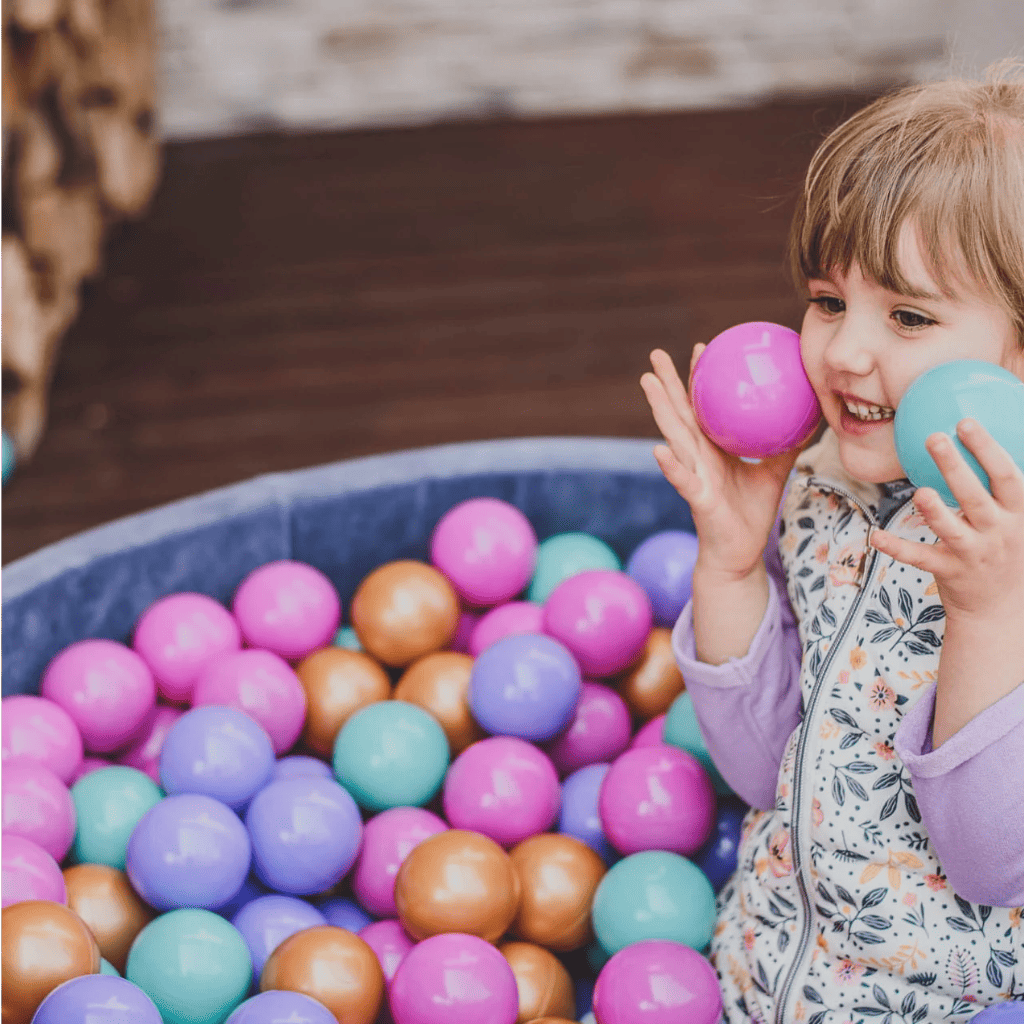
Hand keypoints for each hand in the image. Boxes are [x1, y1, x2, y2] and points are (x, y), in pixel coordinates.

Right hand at [640, 346, 800, 581]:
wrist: (741, 554)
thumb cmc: (753, 514)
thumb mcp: (776, 472)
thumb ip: (786, 445)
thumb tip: (811, 415)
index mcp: (712, 450)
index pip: (703, 407)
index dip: (700, 379)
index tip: (702, 348)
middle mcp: (698, 457)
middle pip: (679, 414)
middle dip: (666, 383)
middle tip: (655, 354)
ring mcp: (694, 475)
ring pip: (674, 436)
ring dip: (659, 409)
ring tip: (648, 383)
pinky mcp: (697, 499)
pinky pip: (683, 481)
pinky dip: (671, 466)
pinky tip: (659, 451)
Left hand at [869, 418, 1023, 622]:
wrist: (1000, 610)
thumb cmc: (1004, 551)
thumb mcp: (1017, 520)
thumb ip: (1003, 488)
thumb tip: (987, 443)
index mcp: (1017, 514)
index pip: (1007, 476)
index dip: (988, 449)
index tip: (966, 422)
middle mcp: (997, 532)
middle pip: (977, 496)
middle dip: (957, 466)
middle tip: (935, 437)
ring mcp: (973, 554)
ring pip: (952, 530)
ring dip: (936, 511)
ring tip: (920, 491)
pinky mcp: (948, 572)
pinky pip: (920, 558)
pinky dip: (897, 548)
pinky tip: (874, 536)